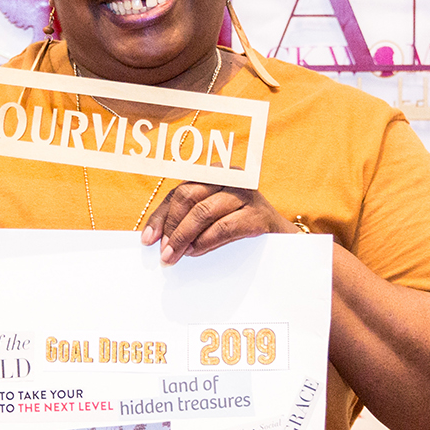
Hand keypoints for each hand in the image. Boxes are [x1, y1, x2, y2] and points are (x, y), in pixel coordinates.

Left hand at [140, 183, 297, 264]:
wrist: (281, 238)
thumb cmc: (240, 225)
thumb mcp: (212, 217)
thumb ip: (188, 220)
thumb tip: (156, 239)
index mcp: (214, 173)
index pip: (179, 192)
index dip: (160, 216)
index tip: (147, 240)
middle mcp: (230, 177)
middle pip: (188, 197)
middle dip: (171, 228)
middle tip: (164, 253)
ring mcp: (246, 194)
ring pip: (203, 212)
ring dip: (184, 237)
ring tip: (175, 256)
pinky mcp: (259, 215)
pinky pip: (224, 227)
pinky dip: (206, 242)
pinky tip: (196, 252)